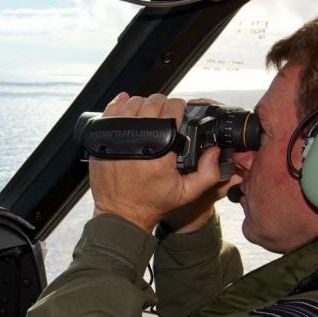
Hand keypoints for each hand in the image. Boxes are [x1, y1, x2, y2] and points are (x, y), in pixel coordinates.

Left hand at [89, 93, 236, 232]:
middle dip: (163, 105)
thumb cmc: (151, 203)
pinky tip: (128, 107)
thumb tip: (214, 150)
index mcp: (160, 152)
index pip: (173, 110)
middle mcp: (137, 141)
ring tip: (148, 116)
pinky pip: (111, 109)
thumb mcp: (186, 193)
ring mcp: (117, 138)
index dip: (180, 107)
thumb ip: (208, 173)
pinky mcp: (103, 139)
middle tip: (165, 115)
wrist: (121, 214)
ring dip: (143, 104)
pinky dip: (120, 104)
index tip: (180, 114)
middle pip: (153, 102)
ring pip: (133, 103)